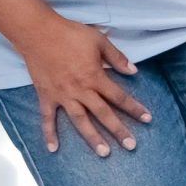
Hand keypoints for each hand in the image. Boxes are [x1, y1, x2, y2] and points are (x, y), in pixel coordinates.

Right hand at [17, 14, 153, 156]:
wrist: (38, 32)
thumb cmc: (69, 34)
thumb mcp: (99, 40)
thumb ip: (116, 58)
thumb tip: (133, 71)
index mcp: (95, 77)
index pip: (119, 96)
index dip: (134, 108)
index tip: (147, 119)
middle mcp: (80, 90)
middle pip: (103, 114)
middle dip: (118, 130)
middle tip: (131, 146)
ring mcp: (62, 96)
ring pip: (80, 121)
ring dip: (92, 138)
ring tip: (104, 153)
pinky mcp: (46, 96)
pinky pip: (48, 118)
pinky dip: (49, 134)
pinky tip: (53, 149)